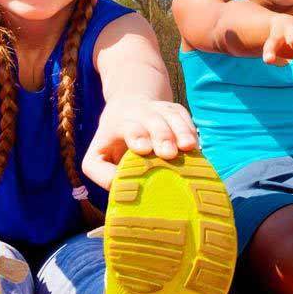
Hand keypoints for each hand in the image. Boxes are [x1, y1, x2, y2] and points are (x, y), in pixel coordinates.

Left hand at [82, 99, 199, 189]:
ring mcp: (159, 108)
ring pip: (171, 116)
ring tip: (188, 148)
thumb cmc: (113, 143)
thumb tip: (119, 185)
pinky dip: (190, 131)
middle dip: (161, 135)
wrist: (128, 108)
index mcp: (118, 123)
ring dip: (181, 131)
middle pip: (152, 119)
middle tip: (169, 153)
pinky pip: (185, 117)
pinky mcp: (175, 109)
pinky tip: (195, 146)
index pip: (128, 126)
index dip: (136, 136)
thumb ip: (102, 172)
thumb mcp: (97, 156)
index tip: (143, 150)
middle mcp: (139, 112)